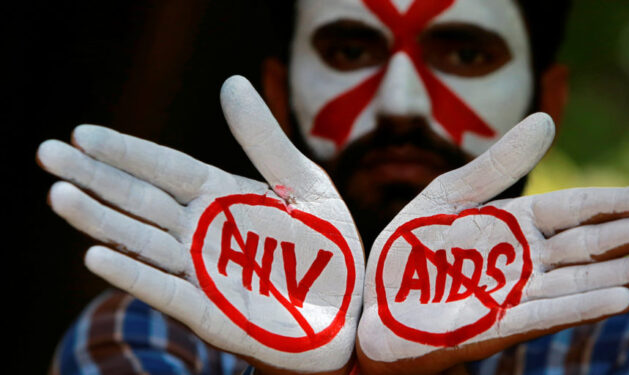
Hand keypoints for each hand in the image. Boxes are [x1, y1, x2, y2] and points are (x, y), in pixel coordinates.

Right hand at [37, 76, 363, 373]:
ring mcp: (203, 272)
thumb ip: (265, 140)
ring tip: (60, 195)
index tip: (83, 134)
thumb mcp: (304, 184)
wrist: (350, 307)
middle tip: (46, 155)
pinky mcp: (213, 312)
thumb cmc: (328, 246)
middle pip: (141, 200)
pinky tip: (96, 255)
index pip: (165, 168)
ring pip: (143, 242)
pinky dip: (134, 275)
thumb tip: (230, 82)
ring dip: (101, 220)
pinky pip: (168, 291)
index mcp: (222, 197)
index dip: (126, 151)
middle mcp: (203, 232)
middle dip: (94, 179)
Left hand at [356, 113, 628, 374]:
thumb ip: (496, 165)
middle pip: (590, 245)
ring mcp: (514, 295)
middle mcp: (523, 262)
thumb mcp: (447, 196)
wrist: (371, 303)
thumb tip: (546, 120)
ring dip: (628, 271)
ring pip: (580, 281)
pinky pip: (545, 313)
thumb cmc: (407, 252)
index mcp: (513, 227)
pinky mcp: (496, 325)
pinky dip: (582, 304)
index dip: (615, 202)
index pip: (574, 209)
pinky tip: (621, 297)